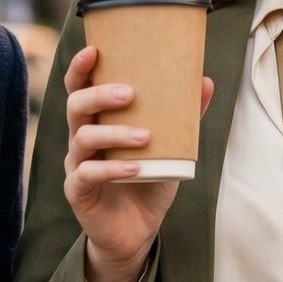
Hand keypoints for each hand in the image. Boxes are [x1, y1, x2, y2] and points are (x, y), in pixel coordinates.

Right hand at [61, 45, 213, 281]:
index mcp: (98, 121)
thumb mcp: (171, 148)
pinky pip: (88, 175)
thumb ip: (184, 117)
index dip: (82, 68)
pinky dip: (112, 169)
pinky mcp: (79, 192)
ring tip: (145, 136)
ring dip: (114, 132)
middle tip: (130, 93)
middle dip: (100, 94)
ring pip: (82, 138)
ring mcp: (77, 165)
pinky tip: (136, 168)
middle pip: (76, 106)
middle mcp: (82, 139)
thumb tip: (206, 81)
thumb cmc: (148, 182)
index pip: (81, 87)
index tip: (94, 49)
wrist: (136, 232)